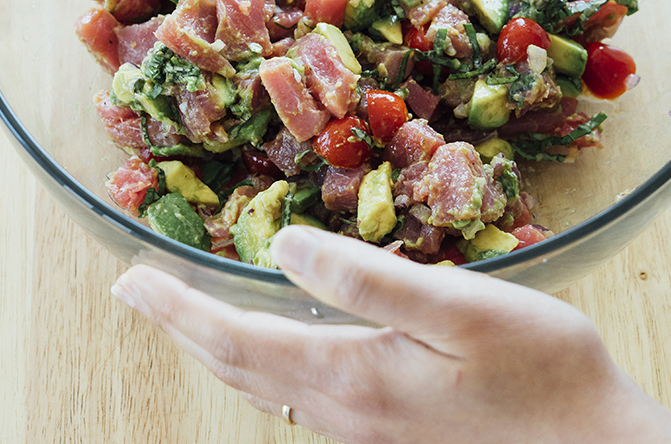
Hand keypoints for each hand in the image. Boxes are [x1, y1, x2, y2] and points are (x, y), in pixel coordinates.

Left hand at [111, 226, 670, 443]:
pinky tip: (269, 351)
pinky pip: (297, 396)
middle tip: (137, 294)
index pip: (237, 338)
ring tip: (186, 317)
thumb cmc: (539, 371)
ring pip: (262, 387)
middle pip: (237, 368)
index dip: (178, 309)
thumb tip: (286, 244)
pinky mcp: (389, 430)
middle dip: (181, 328)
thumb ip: (366, 279)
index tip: (130, 280)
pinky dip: (260, 364)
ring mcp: (365, 429)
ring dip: (215, 347)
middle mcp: (345, 412)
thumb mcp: (457, 310)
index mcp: (352, 375)